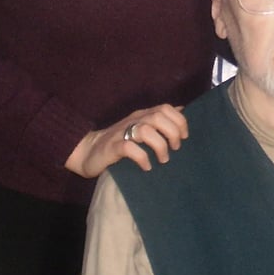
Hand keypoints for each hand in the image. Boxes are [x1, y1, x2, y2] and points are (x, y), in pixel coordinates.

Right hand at [65, 104, 188, 177]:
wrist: (88, 151)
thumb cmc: (119, 142)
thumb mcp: (141, 127)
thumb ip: (159, 120)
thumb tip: (182, 110)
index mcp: (142, 115)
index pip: (165, 108)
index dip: (179, 120)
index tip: (184, 137)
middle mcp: (133, 120)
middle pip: (158, 117)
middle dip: (172, 133)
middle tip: (175, 149)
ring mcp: (121, 133)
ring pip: (145, 130)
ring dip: (159, 146)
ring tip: (163, 160)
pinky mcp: (112, 147)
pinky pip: (129, 148)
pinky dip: (142, 157)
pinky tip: (146, 166)